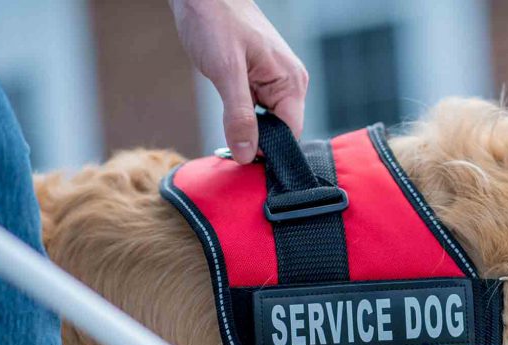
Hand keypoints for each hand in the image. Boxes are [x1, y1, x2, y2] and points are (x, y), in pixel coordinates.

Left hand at [170, 0, 308, 162]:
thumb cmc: (216, 19)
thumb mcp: (226, 71)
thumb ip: (239, 115)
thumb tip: (246, 155)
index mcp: (291, 82)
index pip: (290, 134)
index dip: (268, 151)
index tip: (244, 162)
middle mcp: (289, 84)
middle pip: (280, 131)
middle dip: (256, 143)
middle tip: (229, 150)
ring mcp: (275, 82)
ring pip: (266, 123)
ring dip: (246, 130)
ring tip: (227, 132)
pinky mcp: (260, 80)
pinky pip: (256, 111)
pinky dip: (242, 119)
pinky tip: (229, 120)